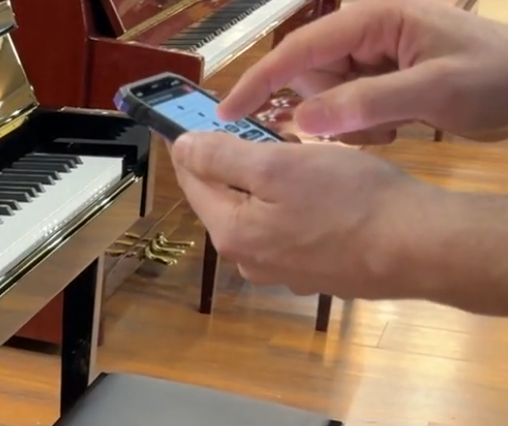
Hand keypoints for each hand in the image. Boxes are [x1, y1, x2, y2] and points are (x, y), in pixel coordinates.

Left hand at [170, 131, 437, 298]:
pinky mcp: (316, 272)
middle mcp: (248, 260)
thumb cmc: (350, 201)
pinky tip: (321, 190)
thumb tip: (181, 148)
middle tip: (250, 131)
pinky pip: (291, 231)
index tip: (191, 122)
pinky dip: (296, 207)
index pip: (193, 182)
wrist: (418, 247)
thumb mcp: (277, 166)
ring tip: (290, 155)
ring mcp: (283, 272)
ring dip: (268, 186)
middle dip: (233, 165)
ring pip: (260, 215)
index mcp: (231, 233)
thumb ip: (222, 158)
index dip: (191, 148)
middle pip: (225, 200)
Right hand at [218, 0, 507, 142]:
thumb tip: (302, 122)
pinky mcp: (382, 78)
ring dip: (348, 121)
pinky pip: (346, 106)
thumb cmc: (496, 79)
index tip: (227, 113)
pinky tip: (399, 126)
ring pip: (325, 96)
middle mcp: (368, 31)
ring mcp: (375, 55)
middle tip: (374, 126)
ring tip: (395, 126)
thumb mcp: (435, 90)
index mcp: (375, 18)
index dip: (260, 80)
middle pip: (310, 75)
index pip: (300, 48)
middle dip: (327, 108)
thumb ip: (366, 103)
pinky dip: (363, 125)